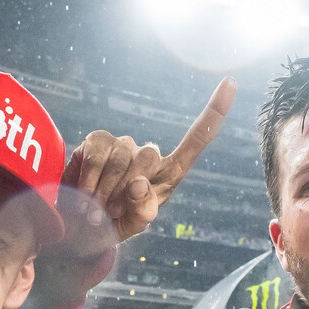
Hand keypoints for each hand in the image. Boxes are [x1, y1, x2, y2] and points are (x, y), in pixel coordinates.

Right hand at [52, 78, 236, 262]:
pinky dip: (90, 180)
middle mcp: (147, 154)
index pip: (196, 141)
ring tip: (98, 207)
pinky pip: (97, 155)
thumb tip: (139, 183)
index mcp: (167, 174)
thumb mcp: (132, 226)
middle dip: (127, 189)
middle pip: (150, 156)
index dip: (214, 112)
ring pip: (122, 157)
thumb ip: (142, 211)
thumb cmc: (110, 225)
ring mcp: (122, 144)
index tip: (231, 82)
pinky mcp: (97, 140)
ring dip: (106, 190)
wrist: (77, 226)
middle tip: (112, 211)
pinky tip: (85, 194)